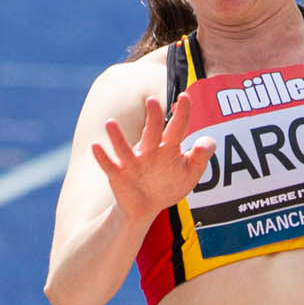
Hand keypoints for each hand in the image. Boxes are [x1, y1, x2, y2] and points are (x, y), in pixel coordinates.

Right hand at [90, 92, 213, 218]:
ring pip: (124, 148)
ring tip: (110, 123)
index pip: (177, 127)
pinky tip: (96, 147)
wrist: (146, 208)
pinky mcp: (119, 176)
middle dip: (153, 117)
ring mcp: (133, 163)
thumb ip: (201, 157)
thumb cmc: (169, 185)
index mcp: (168, 148)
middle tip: (152, 101)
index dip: (182, 112)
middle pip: (152, 132)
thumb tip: (207, 142)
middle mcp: (149, 151)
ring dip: (117, 137)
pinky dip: (102, 157)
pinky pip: (109, 166)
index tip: (185, 96)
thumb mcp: (190, 173)